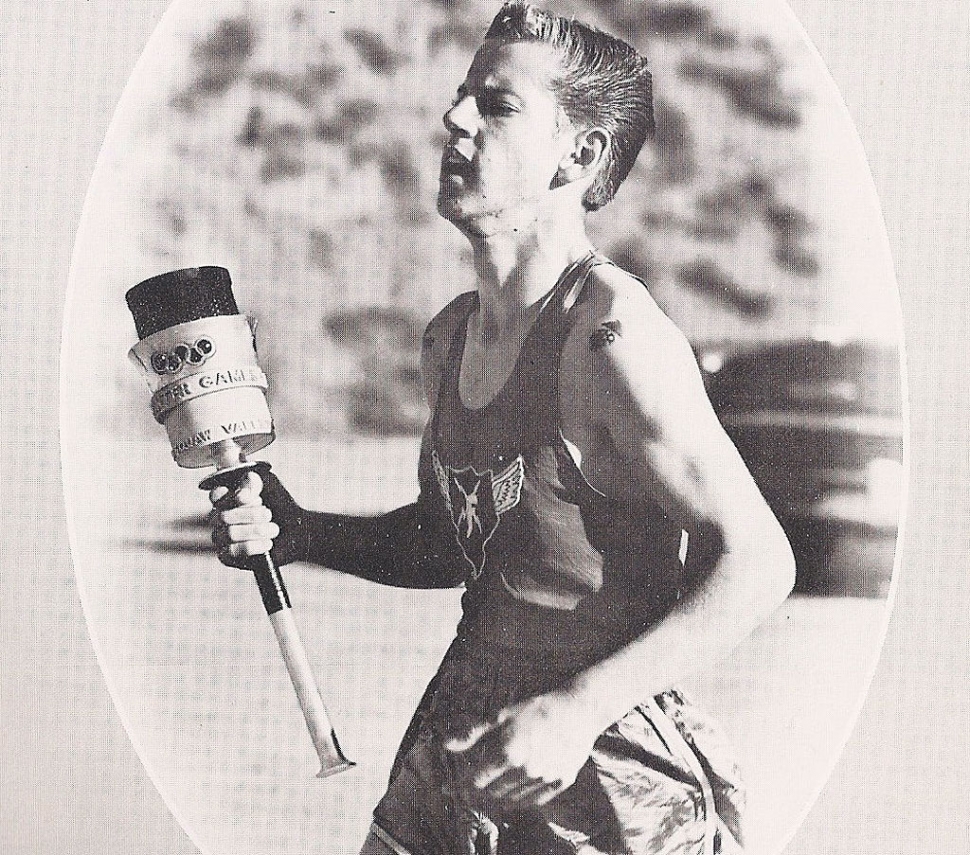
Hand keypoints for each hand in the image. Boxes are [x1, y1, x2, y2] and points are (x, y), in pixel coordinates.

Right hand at [209, 470, 305, 567]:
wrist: (297, 531)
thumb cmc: (281, 505)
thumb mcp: (270, 486)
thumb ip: (255, 481)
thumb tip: (246, 482)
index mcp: (225, 497)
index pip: (216, 495)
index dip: (234, 496)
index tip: (252, 497)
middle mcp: (219, 517)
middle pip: (224, 516)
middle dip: (252, 514)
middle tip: (268, 514)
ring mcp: (221, 537)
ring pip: (230, 533)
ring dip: (256, 530)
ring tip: (273, 529)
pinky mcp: (227, 556)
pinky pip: (233, 551)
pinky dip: (254, 546)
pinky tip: (268, 543)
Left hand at [443, 689, 599, 810]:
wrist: (577, 709)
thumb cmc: (536, 708)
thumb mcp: (501, 714)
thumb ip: (472, 733)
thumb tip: (445, 746)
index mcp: (508, 752)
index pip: (476, 780)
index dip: (463, 784)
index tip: (452, 787)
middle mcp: (526, 770)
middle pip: (492, 792)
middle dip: (481, 788)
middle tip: (478, 779)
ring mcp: (545, 778)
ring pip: (512, 799)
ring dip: (500, 793)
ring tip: (500, 779)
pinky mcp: (561, 782)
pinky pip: (534, 801)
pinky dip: (522, 797)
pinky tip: (519, 784)